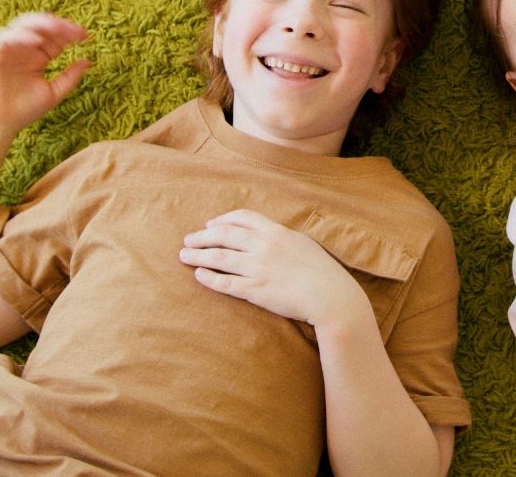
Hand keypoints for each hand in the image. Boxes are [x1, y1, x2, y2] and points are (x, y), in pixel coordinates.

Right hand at [0, 12, 90, 136]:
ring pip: (25, 25)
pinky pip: (8, 36)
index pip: (54, 38)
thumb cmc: (23, 111)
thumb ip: (70, 77)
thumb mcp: (53, 92)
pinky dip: (23, 36)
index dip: (69, 34)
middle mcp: (23, 49)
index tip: (85, 36)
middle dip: (60, 26)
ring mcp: (8, 49)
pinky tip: (39, 42)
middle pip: (42, 27)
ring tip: (60, 28)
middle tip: (76, 30)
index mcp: (37, 57)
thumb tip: (88, 61)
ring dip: (43, 24)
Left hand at [180, 210, 369, 330]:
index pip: (243, 218)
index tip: (210, 224)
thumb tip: (267, 235)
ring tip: (184, 256)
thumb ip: (282, 238)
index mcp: (277, 232)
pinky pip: (226, 283)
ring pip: (220, 258)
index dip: (222, 220)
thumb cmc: (323, 272)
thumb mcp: (303, 244)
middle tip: (187, 240)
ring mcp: (259, 268)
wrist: (331, 297)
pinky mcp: (256, 291)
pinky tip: (198, 275)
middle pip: (224, 235)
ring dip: (198, 255)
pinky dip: (209, 278)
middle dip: (202, 236)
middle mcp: (265, 247)